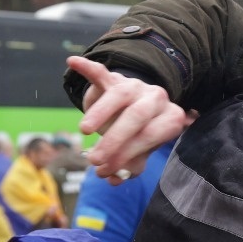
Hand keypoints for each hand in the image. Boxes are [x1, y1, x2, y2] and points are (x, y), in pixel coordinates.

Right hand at [68, 56, 191, 183]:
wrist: (139, 107)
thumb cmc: (141, 136)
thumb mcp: (141, 153)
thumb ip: (129, 166)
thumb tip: (113, 178)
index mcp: (170, 118)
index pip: (150, 135)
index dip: (128, 154)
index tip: (106, 171)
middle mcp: (157, 99)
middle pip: (137, 116)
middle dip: (114, 140)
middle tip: (95, 160)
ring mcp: (137, 86)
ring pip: (119, 95)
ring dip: (100, 114)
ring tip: (84, 131)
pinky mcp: (116, 79)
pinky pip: (102, 72)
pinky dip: (87, 67)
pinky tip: (72, 62)